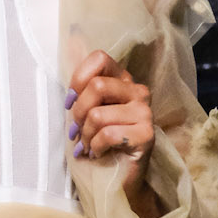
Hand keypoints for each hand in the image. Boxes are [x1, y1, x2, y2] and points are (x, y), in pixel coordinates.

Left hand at [67, 51, 155, 169]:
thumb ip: (82, 82)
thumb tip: (71, 37)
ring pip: (98, 115)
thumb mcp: (85, 110)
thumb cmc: (99, 144)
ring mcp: (145, 112)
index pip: (100, 58)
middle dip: (78, 114)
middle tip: (77, 132)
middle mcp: (137, 92)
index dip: (79, 79)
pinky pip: (108, 134)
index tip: (70, 103)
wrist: (117, 180)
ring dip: (86, 136)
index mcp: (123, 81)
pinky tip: (99, 153)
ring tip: (89, 146)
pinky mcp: (147, 134)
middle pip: (97, 87)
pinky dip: (96, 148)